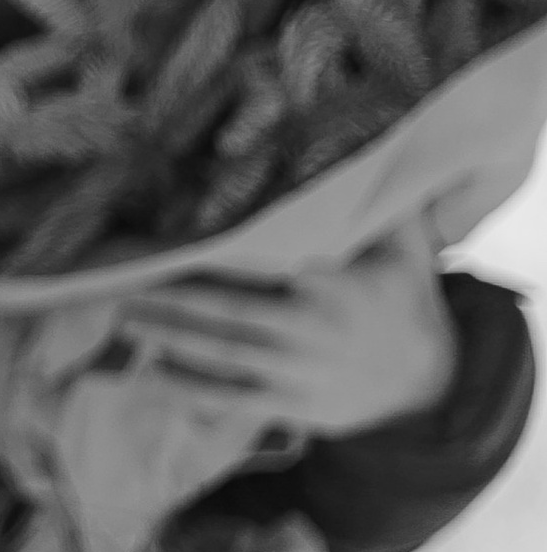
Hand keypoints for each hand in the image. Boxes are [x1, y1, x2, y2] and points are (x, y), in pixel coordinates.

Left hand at [114, 230, 456, 447]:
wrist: (431, 383)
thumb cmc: (403, 299)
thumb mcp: (404, 247)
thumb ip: (380, 202)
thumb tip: (370, 144)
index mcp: (330, 284)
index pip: (261, 264)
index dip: (213, 255)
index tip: (169, 240)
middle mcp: (309, 329)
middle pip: (227, 313)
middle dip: (171, 302)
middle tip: (119, 284)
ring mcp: (298, 372)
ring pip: (221, 356)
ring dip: (169, 341)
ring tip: (123, 321)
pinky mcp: (292, 406)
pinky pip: (232, 397)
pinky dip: (190, 388)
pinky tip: (151, 373)